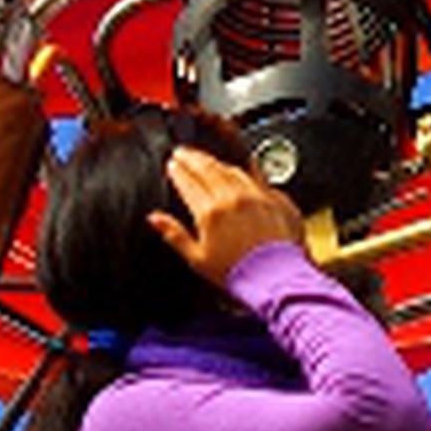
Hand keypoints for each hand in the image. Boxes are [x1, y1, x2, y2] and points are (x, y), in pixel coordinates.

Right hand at [154, 147, 305, 284]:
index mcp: (209, 212)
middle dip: (192, 158)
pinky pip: (254, 175)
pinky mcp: (273, 198)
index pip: (188, 182)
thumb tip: (154, 218)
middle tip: (183, 152)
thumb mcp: (197, 258)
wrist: (276, 278)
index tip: (172, 164)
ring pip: (229, 168)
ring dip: (214, 161)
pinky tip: (236, 169)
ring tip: (205, 159)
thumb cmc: (237, 274)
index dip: (177, 170)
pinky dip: (241, 170)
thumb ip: (174, 234)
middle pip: (207, 168)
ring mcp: (254, 195)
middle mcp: (232, 198)